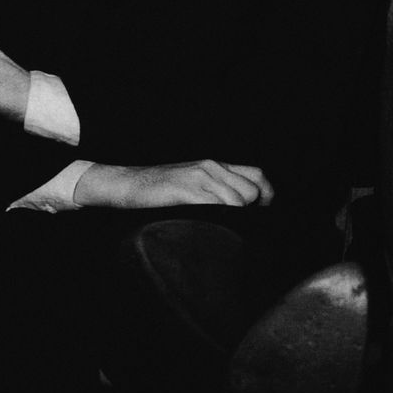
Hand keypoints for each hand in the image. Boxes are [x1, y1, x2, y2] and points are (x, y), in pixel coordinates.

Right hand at [73, 159, 274, 208]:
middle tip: (235, 224)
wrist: (126, 184)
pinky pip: (215, 206)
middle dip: (248, 211)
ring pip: (236, 201)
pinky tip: (208, 225)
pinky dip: (218, 219)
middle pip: (251, 192)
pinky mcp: (185, 190)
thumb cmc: (159, 188)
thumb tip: (240, 208)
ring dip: (233, 218)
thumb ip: (215, 187)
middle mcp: (211, 168)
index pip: (257, 175)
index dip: (266, 194)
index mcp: (215, 165)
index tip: (263, 211)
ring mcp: (198, 178)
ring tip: (218, 226)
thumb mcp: (193, 181)